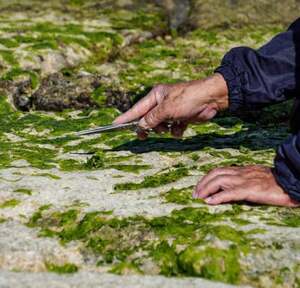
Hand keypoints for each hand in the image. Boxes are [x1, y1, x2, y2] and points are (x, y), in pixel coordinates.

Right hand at [113, 73, 228, 138]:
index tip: (114, 124)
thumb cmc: (188, 99)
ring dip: (163, 129)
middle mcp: (162, 103)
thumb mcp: (166, 109)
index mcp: (156, 96)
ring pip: (160, 126)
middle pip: (148, 119)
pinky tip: (181, 127)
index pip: (137, 109)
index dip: (126, 117)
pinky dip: (176, 130)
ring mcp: (172, 111)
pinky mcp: (181, 118)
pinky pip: (173, 128)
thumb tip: (140, 126)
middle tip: (144, 136)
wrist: (212, 99)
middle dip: (149, 127)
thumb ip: (152, 119)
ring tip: (170, 126)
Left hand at [193, 165, 298, 206]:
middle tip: (194, 194)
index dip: (206, 178)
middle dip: (202, 183)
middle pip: (215, 173)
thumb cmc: (276, 183)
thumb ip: (244, 181)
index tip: (199, 187)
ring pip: (219, 180)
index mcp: (242, 170)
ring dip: (205, 189)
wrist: (291, 181)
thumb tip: (230, 189)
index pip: (219, 171)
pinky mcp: (250, 190)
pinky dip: (217, 197)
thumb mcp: (256, 178)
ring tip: (198, 198)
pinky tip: (210, 202)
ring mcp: (245, 180)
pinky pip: (230, 192)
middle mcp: (241, 173)